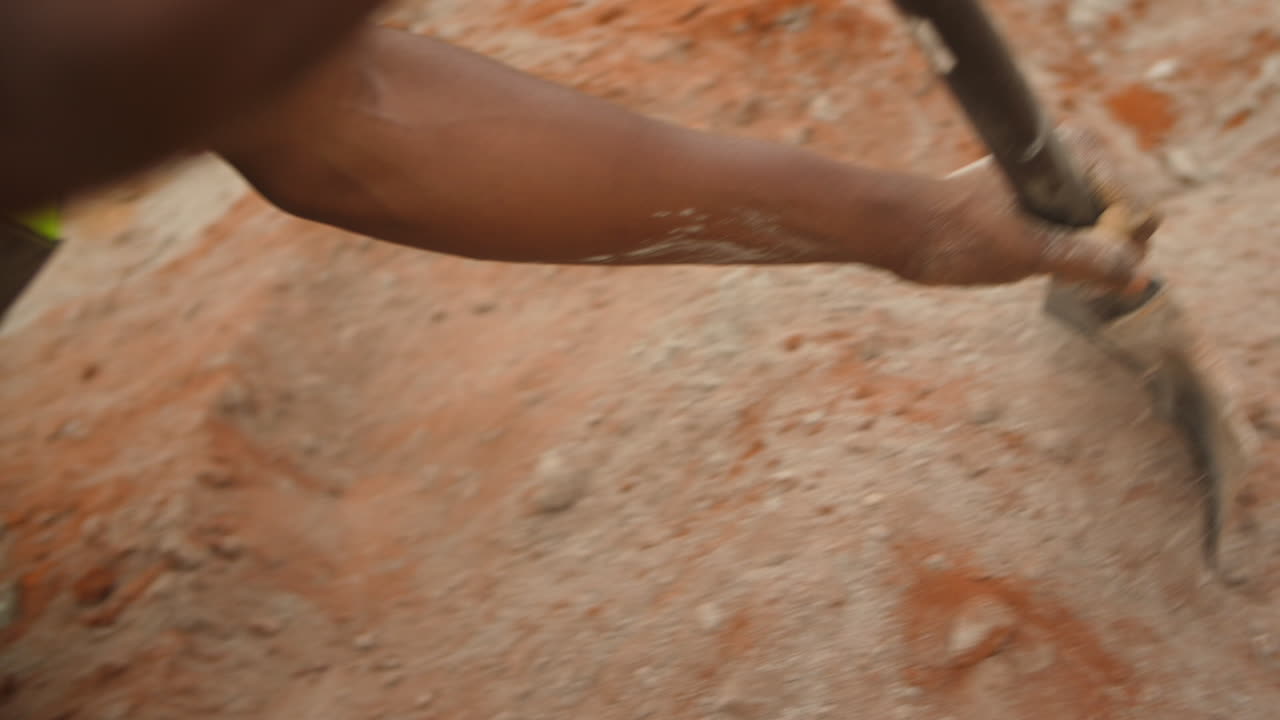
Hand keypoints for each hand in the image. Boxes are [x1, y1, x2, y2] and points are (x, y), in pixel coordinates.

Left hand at [895, 129, 1159, 290]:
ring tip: (1051, 271)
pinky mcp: (1039, 209)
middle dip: (1108, 254)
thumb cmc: (959, 232)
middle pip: (1125, 221)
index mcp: (1078, 153)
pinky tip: (1049, 272)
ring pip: (1103, 233)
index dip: (1120, 244)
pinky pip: (1079, 238)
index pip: (1139, 210)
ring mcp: (1056, 187)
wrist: (900, 230)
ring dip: (1089, 261)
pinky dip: (1074, 260)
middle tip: (1066, 273)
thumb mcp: (1030, 252)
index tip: (1085, 262)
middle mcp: (1072, 162)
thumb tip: (1141, 280)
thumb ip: (1089, 262)